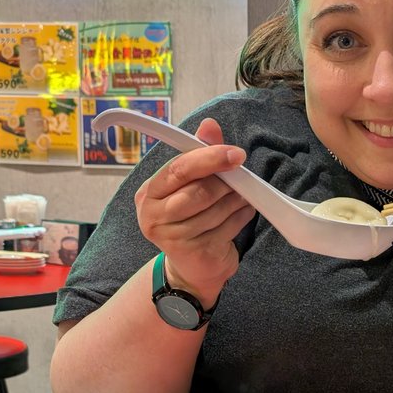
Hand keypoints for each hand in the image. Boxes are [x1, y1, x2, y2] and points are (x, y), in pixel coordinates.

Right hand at [135, 118, 255, 300]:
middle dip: (226, 183)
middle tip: (241, 178)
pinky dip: (242, 216)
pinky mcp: (195, 253)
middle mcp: (153, 217)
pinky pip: (228, 227)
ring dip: (238, 199)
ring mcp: (172, 238)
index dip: (208, 158)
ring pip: (216, 209)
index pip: (178, 169)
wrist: (193, 267)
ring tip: (243, 195)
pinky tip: (243, 212)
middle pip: (199, 191)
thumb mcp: (191, 185)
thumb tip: (209, 125)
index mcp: (148, 193)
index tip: (235, 153)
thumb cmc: (192, 218)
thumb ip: (200, 155)